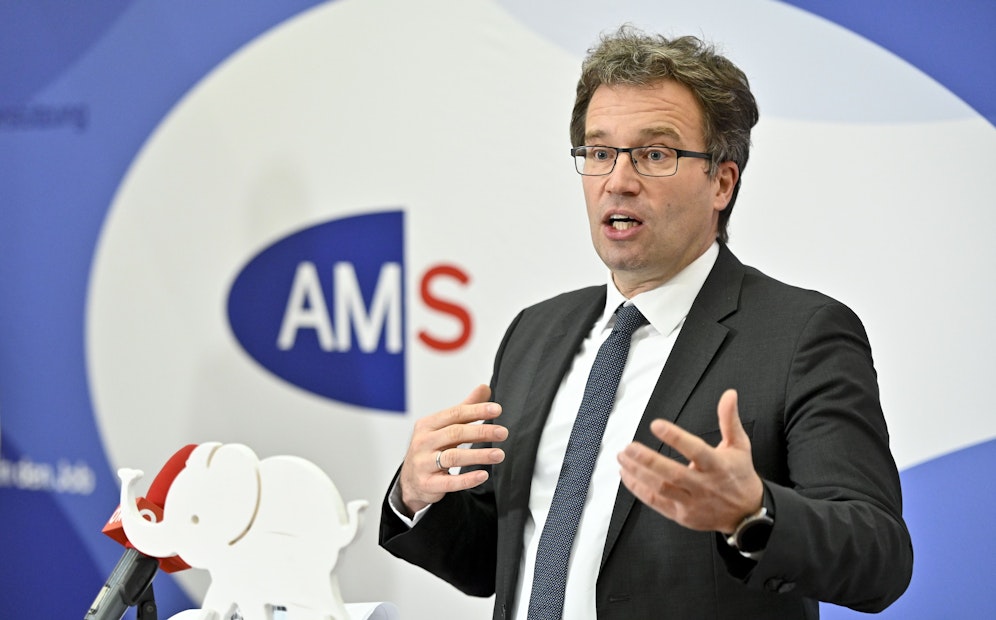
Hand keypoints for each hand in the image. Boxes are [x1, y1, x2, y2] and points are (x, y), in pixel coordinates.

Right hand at [398, 384, 507, 515]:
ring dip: (479, 455)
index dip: (476, 410)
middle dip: (481, 432)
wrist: (410, 481)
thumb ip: (464, 408)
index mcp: (427, 425)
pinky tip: (483, 475)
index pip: (455, 414)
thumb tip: (484, 388)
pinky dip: (467, 479)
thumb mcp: (443, 427)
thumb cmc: (430, 449)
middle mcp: (424, 442)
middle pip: (455, 433)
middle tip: (503, 433)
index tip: (496, 410)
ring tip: (499, 455)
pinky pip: (450, 482)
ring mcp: (424, 464)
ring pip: (453, 457)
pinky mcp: (428, 484)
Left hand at [618, 389, 763, 532]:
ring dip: (638, 473)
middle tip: (629, 447)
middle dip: (648, 460)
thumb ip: (729, 420)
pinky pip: (656, 502)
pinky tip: (626, 475)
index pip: (695, 450)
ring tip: (623, 458)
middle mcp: (704, 486)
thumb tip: (729, 394)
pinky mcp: (681, 515)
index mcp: (717, 466)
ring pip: (661, 488)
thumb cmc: (739, 476)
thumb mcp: (739, 446)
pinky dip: (638, 489)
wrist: (746, 514)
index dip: (675, 438)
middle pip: (673, 473)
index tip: (656, 424)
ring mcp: (692, 502)